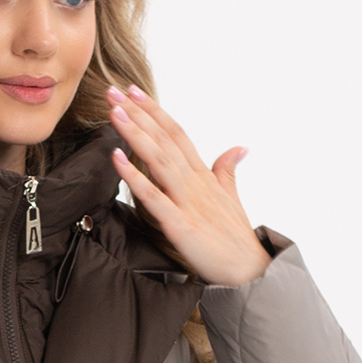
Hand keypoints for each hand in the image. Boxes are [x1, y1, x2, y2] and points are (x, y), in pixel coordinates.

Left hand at [106, 86, 269, 288]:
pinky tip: (117, 159)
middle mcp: (195, 183)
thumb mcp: (231, 198)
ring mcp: (187, 202)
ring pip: (159, 160)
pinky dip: (135, 177)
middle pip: (164, 140)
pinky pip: (153, 198)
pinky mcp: (180, 225)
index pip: (177, 134)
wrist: (248, 271)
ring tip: (115, 113)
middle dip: (138, 115)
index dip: (155, 112)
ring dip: (136, 135)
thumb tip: (238, 147)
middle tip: (113, 91)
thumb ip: (228, 170)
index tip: (134, 92)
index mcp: (203, 176)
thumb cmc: (236, 238)